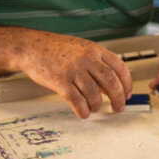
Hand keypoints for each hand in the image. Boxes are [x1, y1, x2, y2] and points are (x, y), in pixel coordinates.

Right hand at [14, 29, 131, 117]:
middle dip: (118, 98)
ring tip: (95, 108)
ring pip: (95, 94)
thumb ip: (98, 65)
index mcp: (94, 49)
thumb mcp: (82, 50)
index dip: (127, 84)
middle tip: (119, 107)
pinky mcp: (60, 81)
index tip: (128, 94)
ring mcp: (73, 69)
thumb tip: (111, 87)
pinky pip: (77, 101)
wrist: (30, 46)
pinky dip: (83, 110)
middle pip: (111, 82)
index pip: (120, 68)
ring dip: (97, 105)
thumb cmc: (56, 49)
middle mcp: (86, 58)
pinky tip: (84, 112)